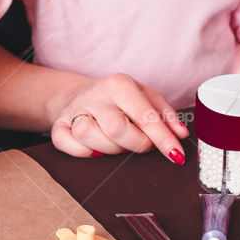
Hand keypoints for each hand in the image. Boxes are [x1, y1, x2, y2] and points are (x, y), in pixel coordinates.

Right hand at [51, 73, 188, 161]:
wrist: (82, 94)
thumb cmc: (119, 99)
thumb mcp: (146, 97)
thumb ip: (166, 114)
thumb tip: (180, 134)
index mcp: (119, 84)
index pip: (144, 116)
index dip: (162, 139)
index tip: (176, 155)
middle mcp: (95, 95)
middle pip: (117, 129)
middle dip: (136, 144)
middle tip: (142, 145)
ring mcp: (74, 110)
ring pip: (89, 136)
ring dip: (109, 149)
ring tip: (117, 144)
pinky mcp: (58, 125)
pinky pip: (67, 144)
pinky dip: (82, 152)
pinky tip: (95, 149)